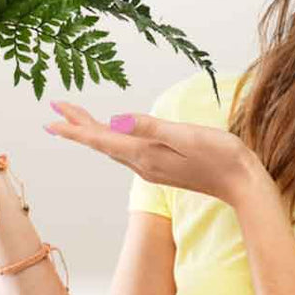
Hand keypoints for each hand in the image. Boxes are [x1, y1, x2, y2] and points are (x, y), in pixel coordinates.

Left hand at [44, 100, 260, 207]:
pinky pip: (126, 152)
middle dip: (77, 125)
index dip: (73, 127)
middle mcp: (143, 164)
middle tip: (54, 109)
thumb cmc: (221, 156)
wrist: (244, 185)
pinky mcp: (163, 168)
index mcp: (144, 154)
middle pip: (101, 143)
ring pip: (112, 147)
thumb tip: (114, 119)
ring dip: (92, 132)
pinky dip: (111, 139)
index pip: (100, 139)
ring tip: (75, 119)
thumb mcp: (187, 136)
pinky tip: (112, 135)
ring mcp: (152, 168)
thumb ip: (150, 127)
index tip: (49, 117)